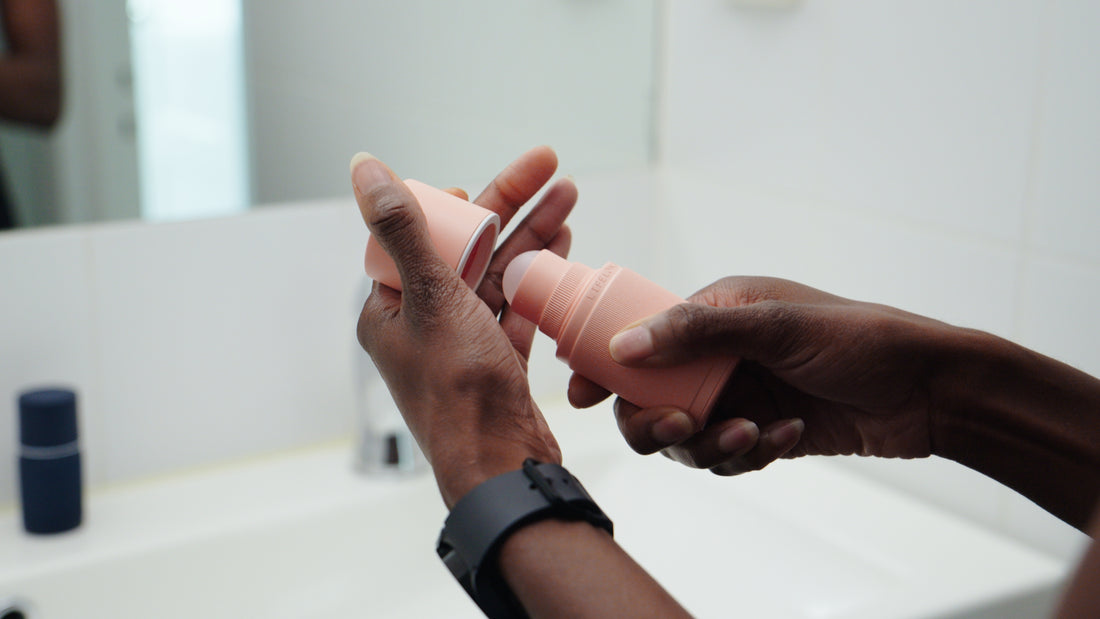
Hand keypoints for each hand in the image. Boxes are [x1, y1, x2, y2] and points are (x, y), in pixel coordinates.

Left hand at [352, 146, 574, 506]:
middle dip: (512, 205)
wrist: (499, 463)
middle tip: (550, 167)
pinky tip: (563, 248)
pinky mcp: (497, 362)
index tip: (486, 185)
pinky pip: (518, 307)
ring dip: (533, 234)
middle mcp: (424, 323)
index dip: (458, 204)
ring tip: (569, 197)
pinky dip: (540, 276)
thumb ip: (404, 228)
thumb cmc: (456, 389)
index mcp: (392, 307)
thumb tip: (364, 167)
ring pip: (500, 273)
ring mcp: (463, 343)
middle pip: (470, 247)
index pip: (422, 235)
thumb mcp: (431, 296)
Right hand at [570, 277, 950, 474]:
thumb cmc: (860, 339)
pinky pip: (728, 456)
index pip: (641, 339)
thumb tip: (625, 345)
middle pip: (652, 399)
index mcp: (714, 313)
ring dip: (713, 445)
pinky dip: (750, 453)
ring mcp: (740, 395)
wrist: (926, 390)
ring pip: (688, 437)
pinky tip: (788, 436)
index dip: (607, 366)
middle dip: (659, 421)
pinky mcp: (762, 431)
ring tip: (755, 434)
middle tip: (685, 428)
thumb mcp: (776, 326)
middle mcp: (720, 355)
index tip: (583, 394)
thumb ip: (698, 333)